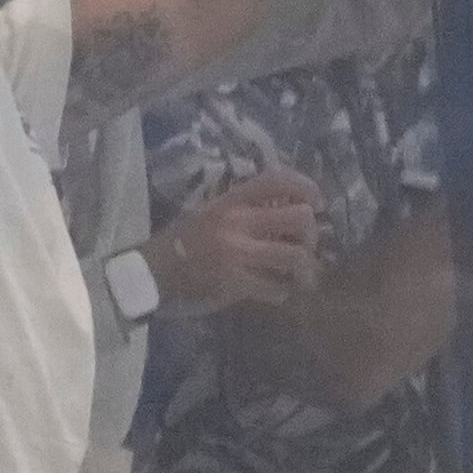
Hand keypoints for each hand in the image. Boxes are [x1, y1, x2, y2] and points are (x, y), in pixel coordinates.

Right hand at [145, 168, 322, 310]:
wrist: (156, 269)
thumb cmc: (188, 238)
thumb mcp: (214, 209)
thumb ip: (248, 206)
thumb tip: (292, 205)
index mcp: (232, 201)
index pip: (276, 180)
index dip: (306, 186)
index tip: (317, 201)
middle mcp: (238, 222)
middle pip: (300, 218)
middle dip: (312, 234)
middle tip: (306, 245)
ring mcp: (238, 253)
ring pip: (296, 256)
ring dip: (306, 269)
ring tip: (300, 275)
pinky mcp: (236, 282)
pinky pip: (277, 288)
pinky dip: (282, 292)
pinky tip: (275, 290)